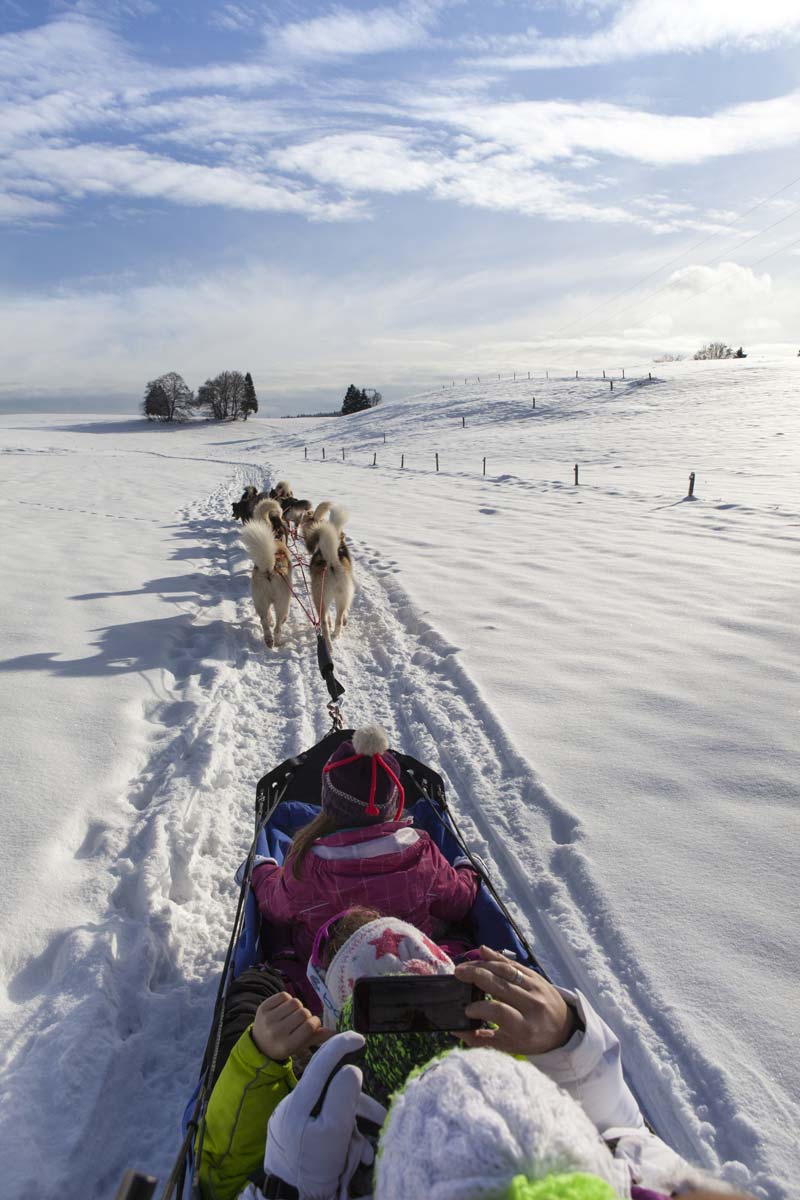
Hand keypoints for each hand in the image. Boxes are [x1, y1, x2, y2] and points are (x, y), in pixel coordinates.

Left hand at [251, 992, 332, 1061]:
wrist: (259, 1043)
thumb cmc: (284, 1045)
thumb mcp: (300, 1046)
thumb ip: (317, 1038)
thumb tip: (335, 1031)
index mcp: (286, 1045)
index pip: (309, 1026)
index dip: (315, 1023)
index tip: (313, 1025)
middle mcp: (276, 1032)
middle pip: (303, 1012)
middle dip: (306, 1015)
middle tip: (301, 1021)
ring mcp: (268, 1019)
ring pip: (295, 1002)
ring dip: (297, 1007)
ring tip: (293, 1014)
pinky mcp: (262, 1007)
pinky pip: (283, 995)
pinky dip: (287, 999)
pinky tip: (284, 1009)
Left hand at [265, 1031, 386, 1199]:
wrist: (289, 1199)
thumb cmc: (312, 1167)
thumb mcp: (333, 1134)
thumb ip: (343, 1097)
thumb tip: (351, 1068)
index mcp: (299, 1101)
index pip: (321, 1062)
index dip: (341, 1044)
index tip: (361, 1038)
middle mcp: (294, 1106)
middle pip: (331, 1091)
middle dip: (358, 1104)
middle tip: (381, 1116)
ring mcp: (294, 1122)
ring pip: (331, 1112)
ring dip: (354, 1128)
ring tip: (369, 1152)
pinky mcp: (296, 1136)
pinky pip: (324, 1127)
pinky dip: (342, 1137)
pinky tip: (357, 1156)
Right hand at [454, 945, 576, 1054]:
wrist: (564, 1027)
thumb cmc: (533, 1039)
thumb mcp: (509, 1046)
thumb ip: (482, 1039)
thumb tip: (456, 1029)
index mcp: (525, 1028)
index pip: (499, 1011)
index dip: (480, 1008)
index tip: (466, 1009)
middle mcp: (532, 1005)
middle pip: (500, 985)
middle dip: (476, 976)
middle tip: (457, 974)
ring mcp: (536, 988)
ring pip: (506, 971)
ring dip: (483, 964)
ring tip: (465, 965)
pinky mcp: (537, 976)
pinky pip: (514, 964)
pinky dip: (497, 957)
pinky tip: (482, 952)